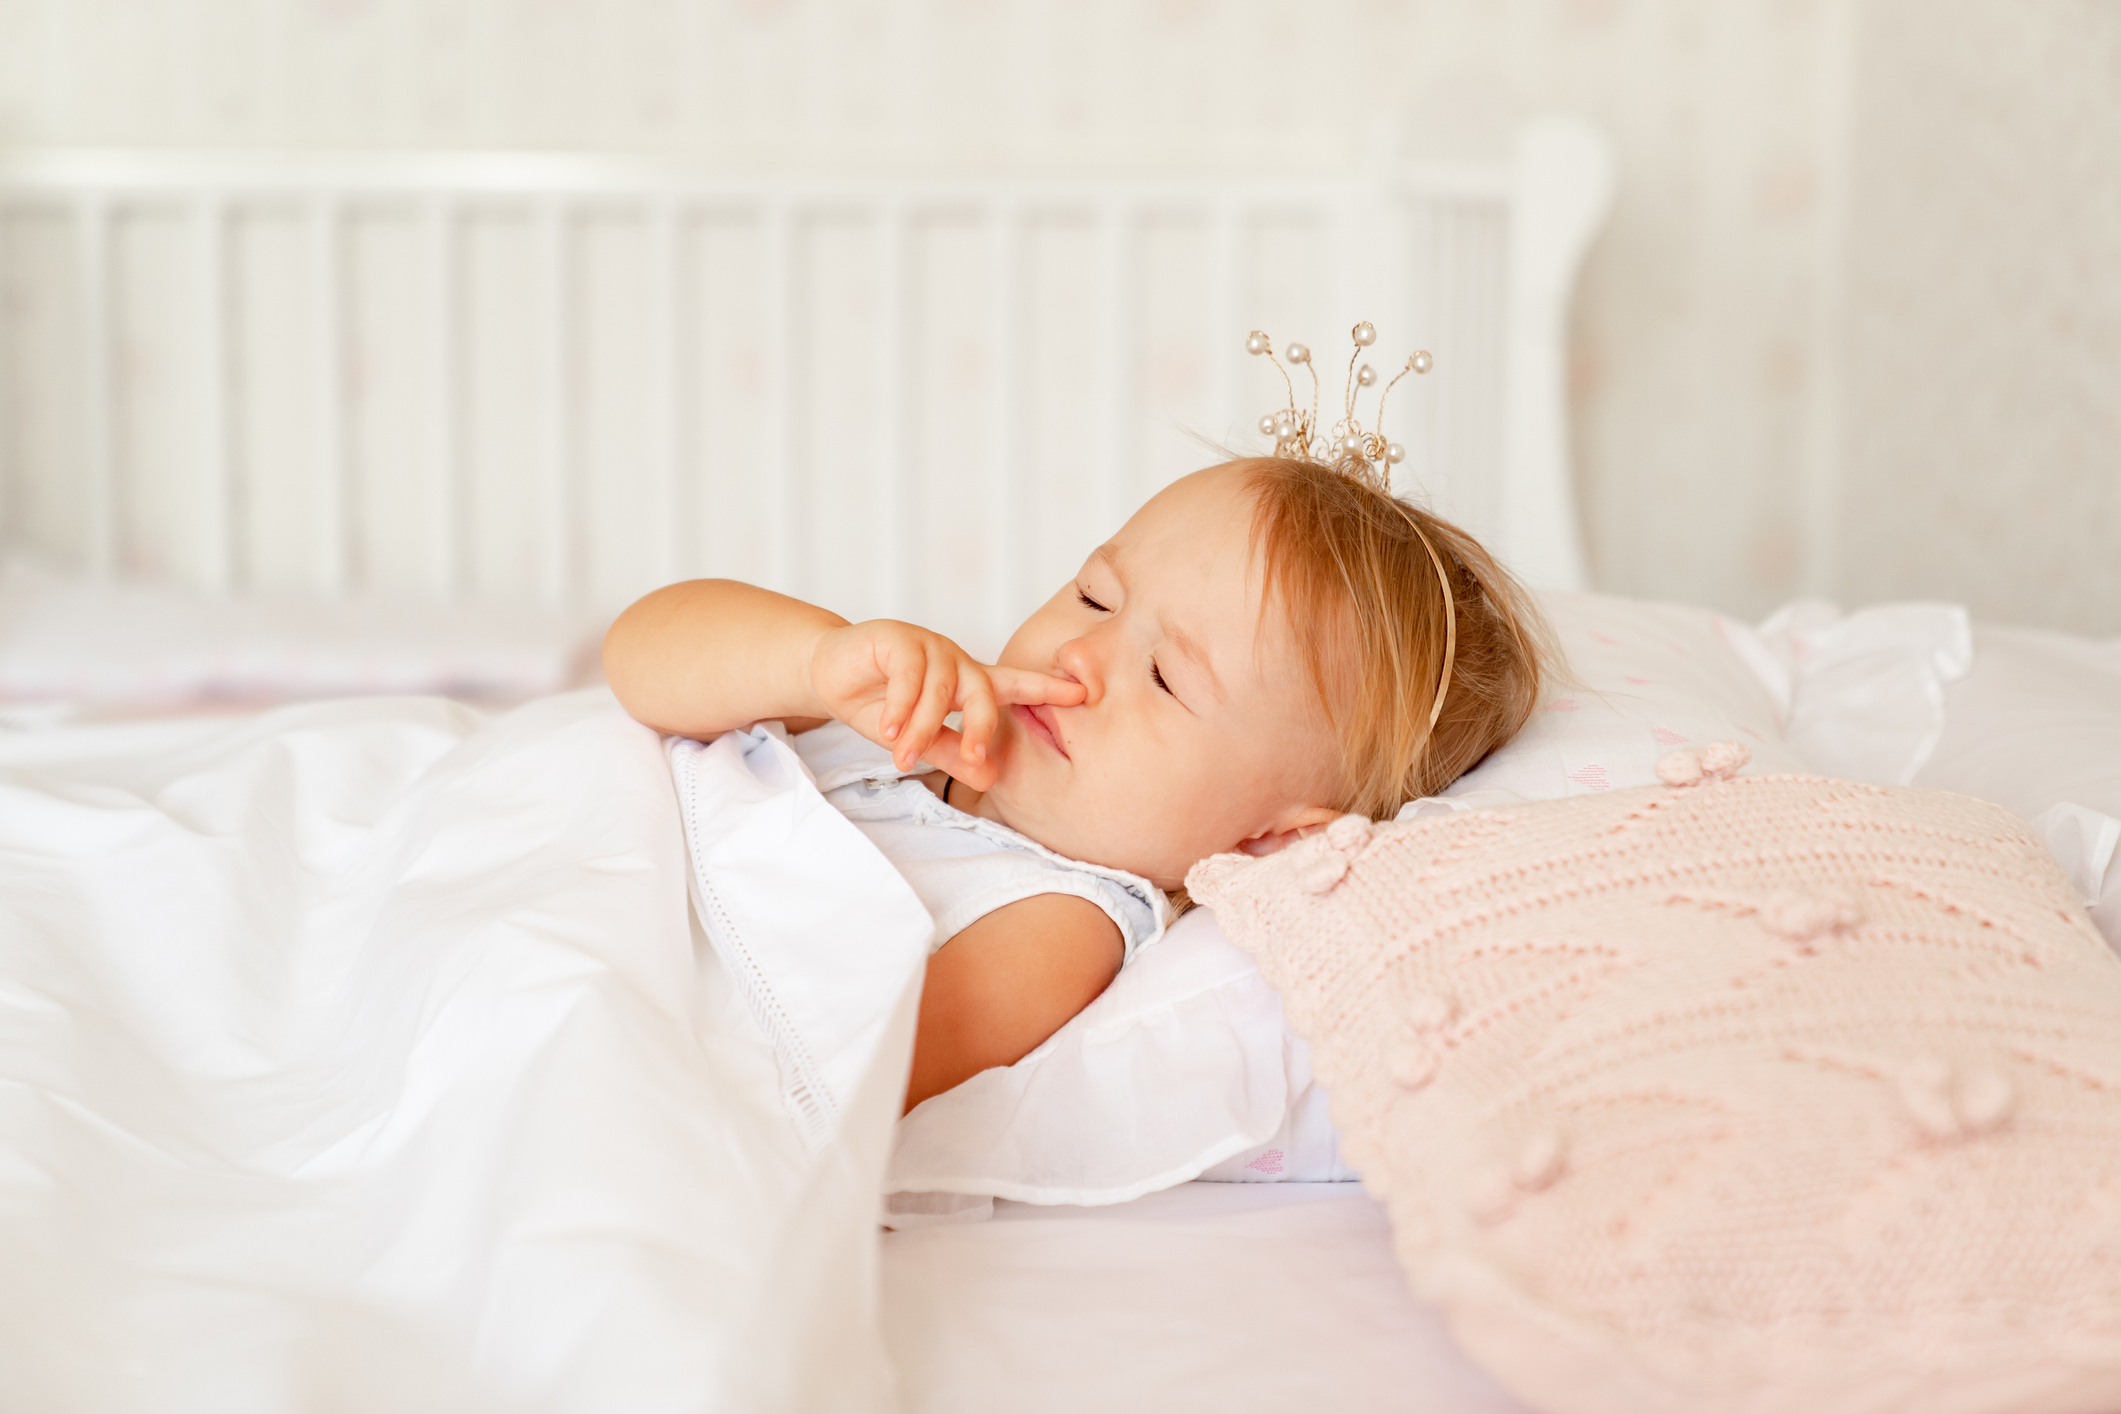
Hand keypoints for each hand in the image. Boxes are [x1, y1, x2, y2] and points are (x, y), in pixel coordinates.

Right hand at [808, 620, 1085, 788]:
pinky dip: (899, 704)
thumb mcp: (919, 738)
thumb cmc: (882, 704)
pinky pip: (908, 674)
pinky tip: (887, 727)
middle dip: (983, 727)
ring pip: (940, 689)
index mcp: (969, 682)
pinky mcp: (897, 638)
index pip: (1016, 685)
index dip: (1048, 689)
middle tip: (979, 758)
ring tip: (903, 757)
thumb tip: (990, 776)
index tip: (1084, 693)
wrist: (831, 674)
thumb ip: (954, 753)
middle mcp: (956, 660)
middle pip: (983, 692)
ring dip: (921, 727)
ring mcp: (928, 646)